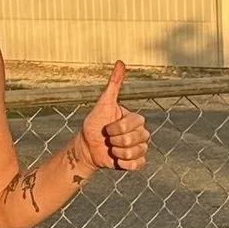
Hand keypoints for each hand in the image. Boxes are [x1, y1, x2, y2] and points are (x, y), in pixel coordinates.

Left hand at [77, 60, 147, 174]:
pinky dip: (125, 164)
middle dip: (117, 141)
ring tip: (111, 149)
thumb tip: (120, 62)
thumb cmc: (95, 124)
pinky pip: (138, 165)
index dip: (117, 128)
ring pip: (136, 152)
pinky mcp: (137, 162)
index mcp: (135, 119)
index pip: (134, 124)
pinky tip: (116, 160)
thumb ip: (114, 84)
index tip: (106, 128)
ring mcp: (140, 148)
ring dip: (119, 152)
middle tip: (108, 139)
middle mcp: (141, 133)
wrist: (87, 147)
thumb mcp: (103, 103)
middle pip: (136, 139)